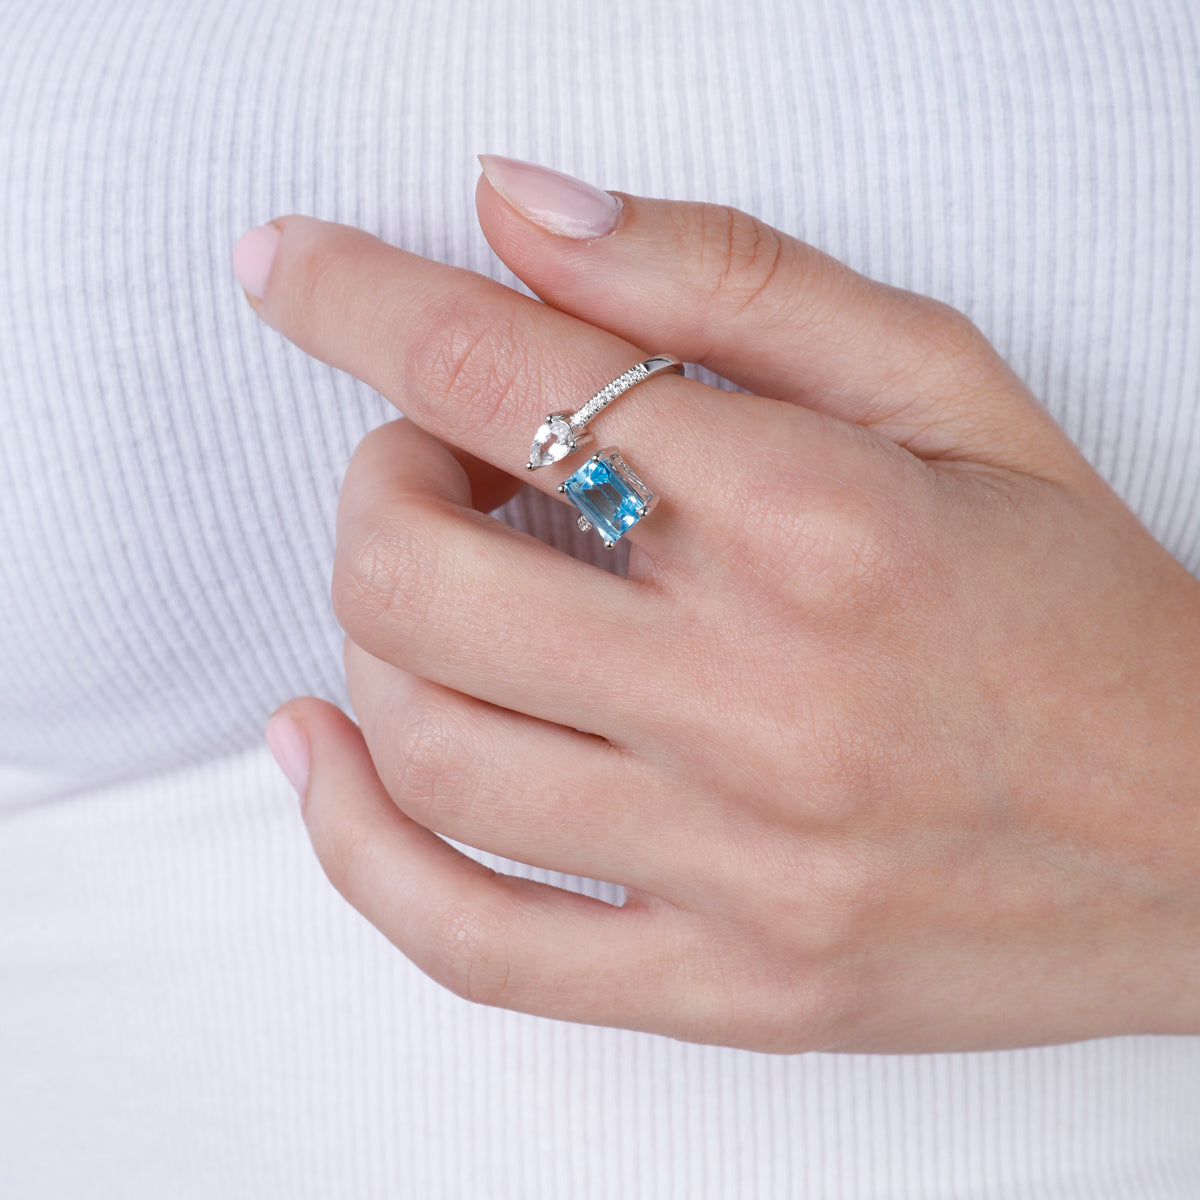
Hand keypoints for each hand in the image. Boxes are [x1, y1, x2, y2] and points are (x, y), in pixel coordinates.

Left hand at [243, 157, 1199, 1052]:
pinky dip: (354, 851)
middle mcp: (766, 699)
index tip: (291, 269)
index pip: (507, 375)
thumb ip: (725, 280)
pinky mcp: (730, 986)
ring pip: (428, 748)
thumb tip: (522, 209)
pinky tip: (325, 758)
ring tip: (430, 587)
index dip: (360, 302)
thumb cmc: (1081, 608)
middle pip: (421, 576)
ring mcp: (740, 867)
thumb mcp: (947, 389)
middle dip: (379, 486)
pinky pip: (472, 943)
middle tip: (432, 461)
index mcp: (821, 521)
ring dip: (374, 636)